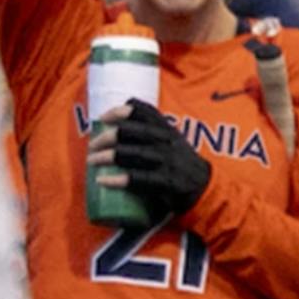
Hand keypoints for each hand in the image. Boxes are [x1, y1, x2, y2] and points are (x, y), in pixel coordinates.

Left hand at [89, 99, 210, 217]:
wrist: (207, 187)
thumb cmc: (180, 163)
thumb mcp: (172, 141)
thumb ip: (152, 132)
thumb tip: (114, 125)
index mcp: (168, 130)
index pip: (145, 112)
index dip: (122, 111)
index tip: (103, 118)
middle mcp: (169, 142)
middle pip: (135, 131)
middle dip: (110, 136)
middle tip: (92, 145)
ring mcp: (169, 161)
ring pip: (135, 153)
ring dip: (109, 156)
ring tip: (92, 160)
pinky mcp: (169, 182)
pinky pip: (141, 179)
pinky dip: (119, 179)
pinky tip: (103, 180)